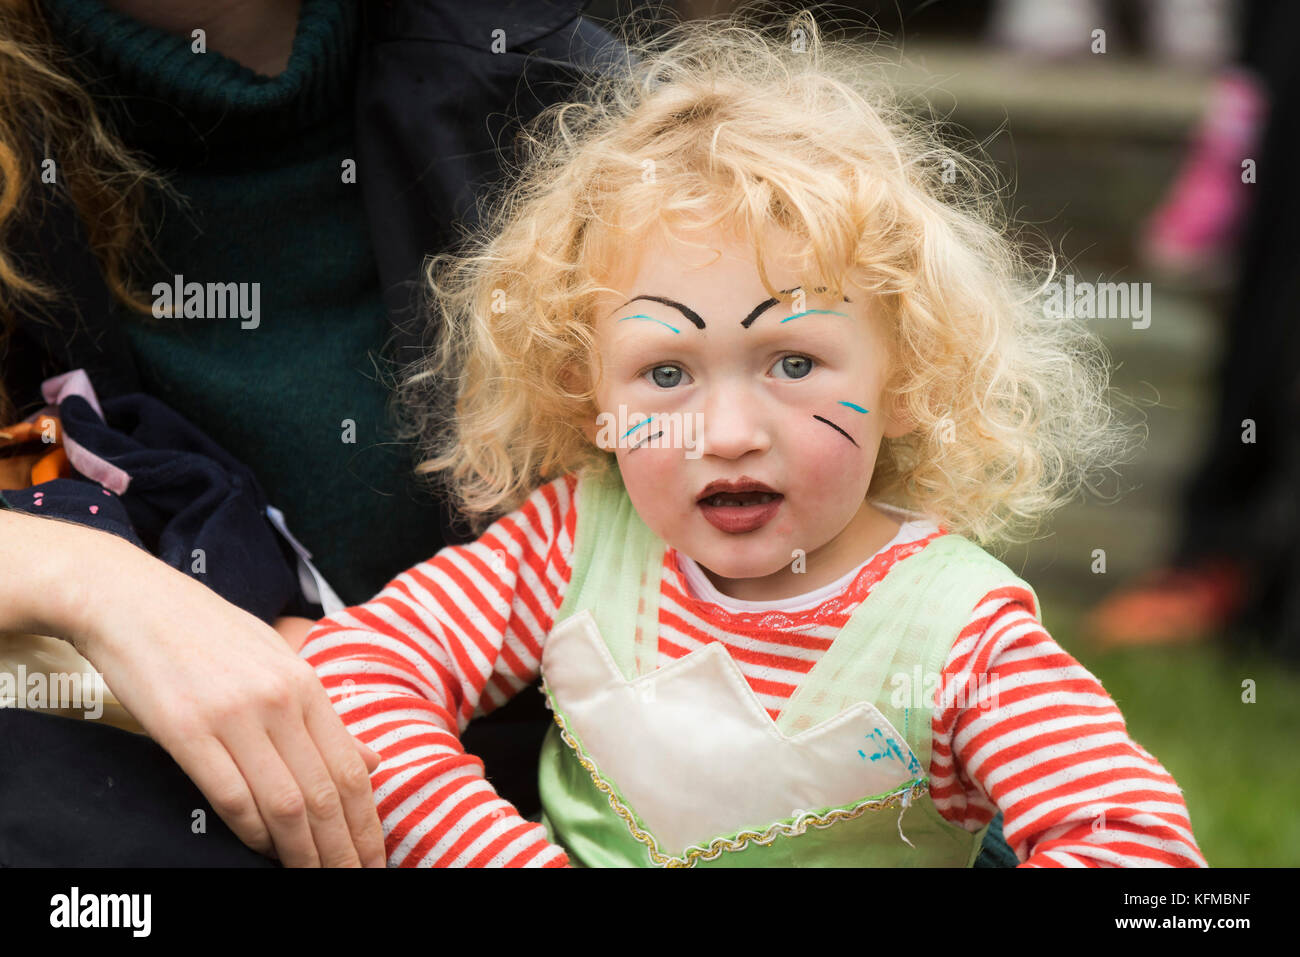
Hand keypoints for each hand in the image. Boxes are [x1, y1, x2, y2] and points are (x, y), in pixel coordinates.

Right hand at [70, 535, 386, 866]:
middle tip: (351, 879)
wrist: (134, 601)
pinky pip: (232, 797)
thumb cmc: (209, 633)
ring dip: (302, 852)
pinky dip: (252, 834)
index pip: (351, 769)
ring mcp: (234, 715)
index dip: (366, 822)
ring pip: (285, 804)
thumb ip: (323, 715)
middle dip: (342, 848)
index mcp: (306, 684)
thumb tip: (373, 760)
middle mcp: (279, 700)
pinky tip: (262, 850)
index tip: (373, 856)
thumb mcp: (278, 661)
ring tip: (314, 878)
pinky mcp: (186, 730)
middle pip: (325, 794)